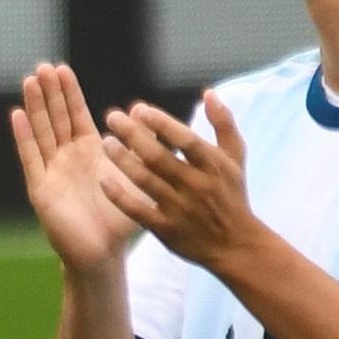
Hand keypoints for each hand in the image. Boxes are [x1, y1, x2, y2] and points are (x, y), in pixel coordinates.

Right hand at [11, 64, 138, 275]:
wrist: (103, 252)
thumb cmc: (121, 219)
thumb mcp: (137, 176)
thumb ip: (142, 146)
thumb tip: (145, 113)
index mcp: (88, 153)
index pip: (75, 116)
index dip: (68, 93)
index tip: (61, 69)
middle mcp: (66, 158)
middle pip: (55, 118)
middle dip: (49, 93)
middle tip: (42, 66)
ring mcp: (50, 171)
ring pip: (41, 131)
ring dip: (35, 106)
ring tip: (29, 80)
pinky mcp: (40, 187)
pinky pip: (31, 157)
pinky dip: (23, 136)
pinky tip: (17, 115)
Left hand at [99, 95, 264, 270]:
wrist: (236, 245)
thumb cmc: (231, 195)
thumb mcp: (235, 158)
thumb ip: (223, 124)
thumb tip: (208, 93)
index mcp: (214, 165)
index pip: (185, 139)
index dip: (161, 123)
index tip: (138, 109)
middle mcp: (197, 185)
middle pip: (160, 157)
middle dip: (133, 136)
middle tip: (111, 117)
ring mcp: (180, 208)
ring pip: (146, 181)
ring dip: (122, 161)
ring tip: (105, 142)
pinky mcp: (166, 229)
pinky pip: (138, 210)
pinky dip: (120, 196)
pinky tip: (102, 180)